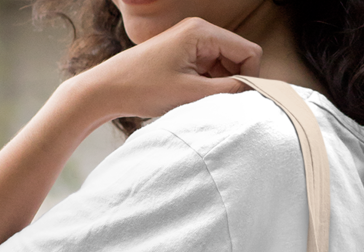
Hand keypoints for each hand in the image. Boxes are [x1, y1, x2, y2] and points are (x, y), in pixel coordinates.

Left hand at [74, 17, 261, 122]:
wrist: (108, 89)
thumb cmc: (144, 88)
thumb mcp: (191, 93)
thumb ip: (227, 90)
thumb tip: (255, 91)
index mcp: (202, 32)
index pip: (248, 52)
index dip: (251, 78)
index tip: (241, 102)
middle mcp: (199, 31)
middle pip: (238, 58)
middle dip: (235, 83)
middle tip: (220, 106)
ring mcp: (191, 43)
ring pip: (224, 67)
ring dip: (220, 87)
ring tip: (201, 104)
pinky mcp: (183, 55)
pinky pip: (209, 71)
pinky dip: (208, 87)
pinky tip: (194, 100)